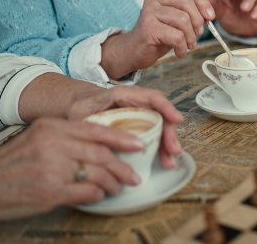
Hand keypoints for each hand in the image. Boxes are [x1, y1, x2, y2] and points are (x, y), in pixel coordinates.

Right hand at [0, 118, 142, 226]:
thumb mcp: (37, 138)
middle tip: (133, 175)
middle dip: (122, 166)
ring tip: (117, 187)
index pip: (96, 129)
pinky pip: (87, 192)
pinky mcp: (51, 191)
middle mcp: (54, 145)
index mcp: (53, 128)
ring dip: (112, 183)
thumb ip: (66, 138)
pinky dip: (97, 195)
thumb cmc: (11, 163)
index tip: (138, 144)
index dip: (121, 138)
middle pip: (101, 153)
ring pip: (98, 173)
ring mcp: (53, 168)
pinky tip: (98, 196)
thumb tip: (100, 145)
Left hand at [67, 85, 183, 168]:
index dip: (166, 107)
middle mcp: (137, 103)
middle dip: (169, 133)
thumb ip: (86, 120)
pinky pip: (155, 135)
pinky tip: (163, 160)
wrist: (81, 107)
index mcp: (124, 94)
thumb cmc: (82, 107)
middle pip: (161, 115)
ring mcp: (141, 115)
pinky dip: (160, 148)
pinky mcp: (141, 126)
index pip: (151, 97)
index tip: (176, 120)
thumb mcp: (80, 112)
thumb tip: (95, 136)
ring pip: (161, 127)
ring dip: (167, 144)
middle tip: (173, 150)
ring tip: (169, 161)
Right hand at [101, 0, 215, 78]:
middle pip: (186, 1)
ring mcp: (149, 13)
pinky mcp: (148, 29)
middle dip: (197, 20)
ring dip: (190, 37)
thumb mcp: (175, 21)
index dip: (203, 3)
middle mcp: (154, 0)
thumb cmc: (157, 36)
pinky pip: (176, 36)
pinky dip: (182, 47)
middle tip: (198, 34)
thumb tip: (209, 14)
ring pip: (183, 20)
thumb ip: (189, 14)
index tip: (210, 17)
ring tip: (188, 45)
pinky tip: (179, 52)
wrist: (133, 51)